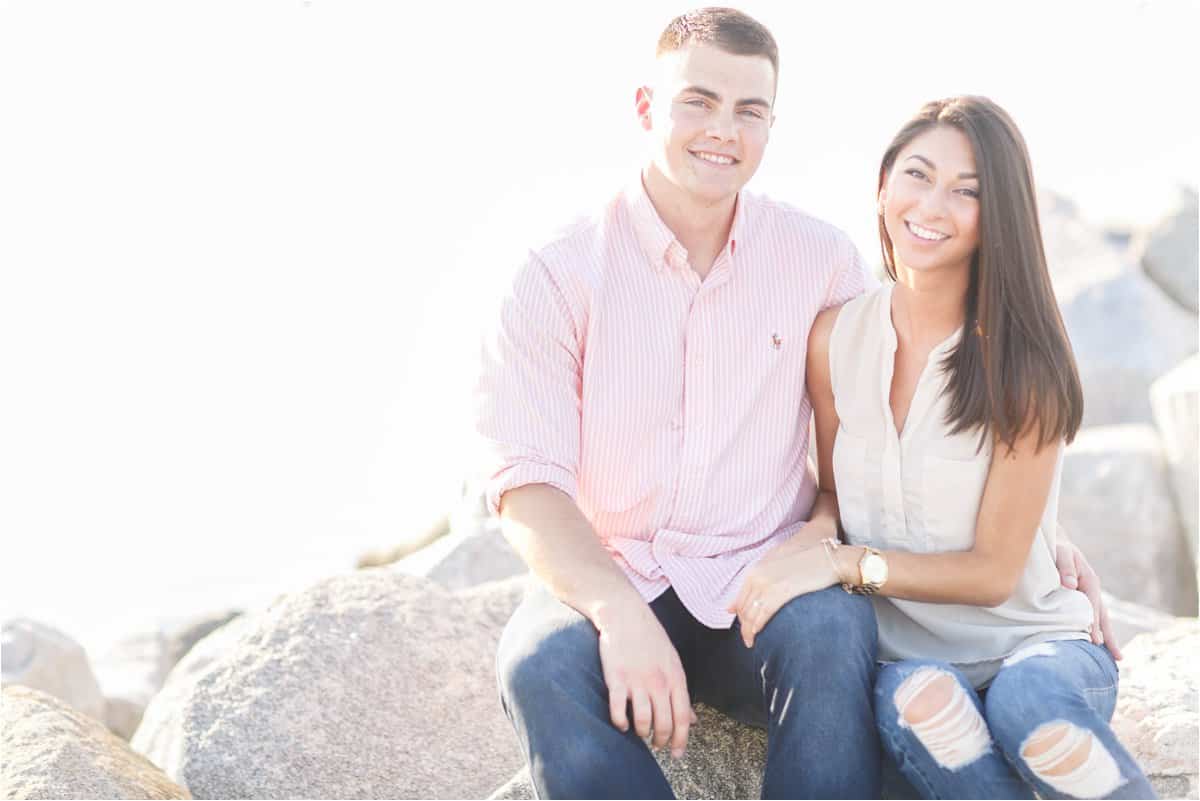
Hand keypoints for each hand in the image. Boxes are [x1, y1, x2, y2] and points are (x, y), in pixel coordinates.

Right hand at [595, 601, 696, 758]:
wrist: (625, 614)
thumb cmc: (650, 639)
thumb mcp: (672, 662)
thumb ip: (680, 692)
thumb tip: (693, 720)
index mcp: (675, 678)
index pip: (683, 718)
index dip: (680, 740)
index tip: (676, 754)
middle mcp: (658, 682)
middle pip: (663, 724)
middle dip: (660, 740)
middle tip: (656, 745)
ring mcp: (637, 681)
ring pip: (643, 721)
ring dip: (642, 733)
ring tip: (640, 732)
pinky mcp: (616, 679)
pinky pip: (618, 711)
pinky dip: (620, 723)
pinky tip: (622, 724)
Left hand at [728, 539, 840, 648]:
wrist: (828, 559)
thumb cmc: (805, 566)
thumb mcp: (776, 571)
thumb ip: (757, 585)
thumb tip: (733, 607)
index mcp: (755, 571)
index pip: (739, 600)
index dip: (740, 617)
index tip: (745, 628)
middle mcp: (757, 576)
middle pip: (743, 609)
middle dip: (743, 626)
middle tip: (748, 639)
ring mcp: (768, 583)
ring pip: (750, 613)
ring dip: (748, 631)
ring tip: (751, 642)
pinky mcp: (781, 591)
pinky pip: (763, 613)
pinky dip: (757, 626)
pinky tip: (757, 634)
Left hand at [1055, 536, 1120, 659]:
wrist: (1057, 542)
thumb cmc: (1057, 547)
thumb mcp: (1061, 552)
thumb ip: (1065, 566)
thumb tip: (1070, 585)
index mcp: (1089, 581)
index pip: (1093, 607)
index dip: (1093, 624)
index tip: (1095, 641)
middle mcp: (1092, 589)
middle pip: (1103, 616)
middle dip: (1109, 636)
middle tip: (1117, 658)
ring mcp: (1088, 594)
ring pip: (1099, 618)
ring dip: (1106, 636)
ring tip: (1116, 657)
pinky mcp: (1081, 598)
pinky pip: (1090, 616)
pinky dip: (1095, 629)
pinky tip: (1097, 643)